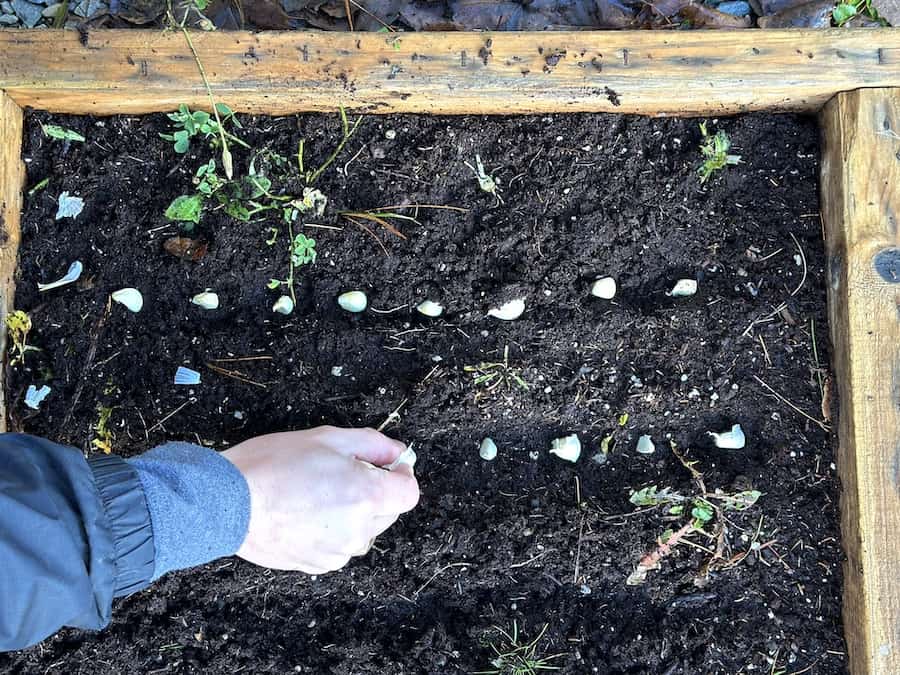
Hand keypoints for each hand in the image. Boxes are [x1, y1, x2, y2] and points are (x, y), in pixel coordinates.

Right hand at [222, 426, 419, 573]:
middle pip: (388, 511)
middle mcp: (358, 529)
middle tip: (340, 472)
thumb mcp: (328, 438)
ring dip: (353, 512)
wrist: (227, 503)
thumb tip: (398, 452)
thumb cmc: (272, 466)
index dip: (401, 474)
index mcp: (366, 496)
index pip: (409, 492)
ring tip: (317, 492)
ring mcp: (338, 551)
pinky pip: (339, 546)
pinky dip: (332, 530)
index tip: (387, 465)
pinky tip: (305, 511)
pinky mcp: (318, 564)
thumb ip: (373, 445)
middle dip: (374, 491)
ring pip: (363, 530)